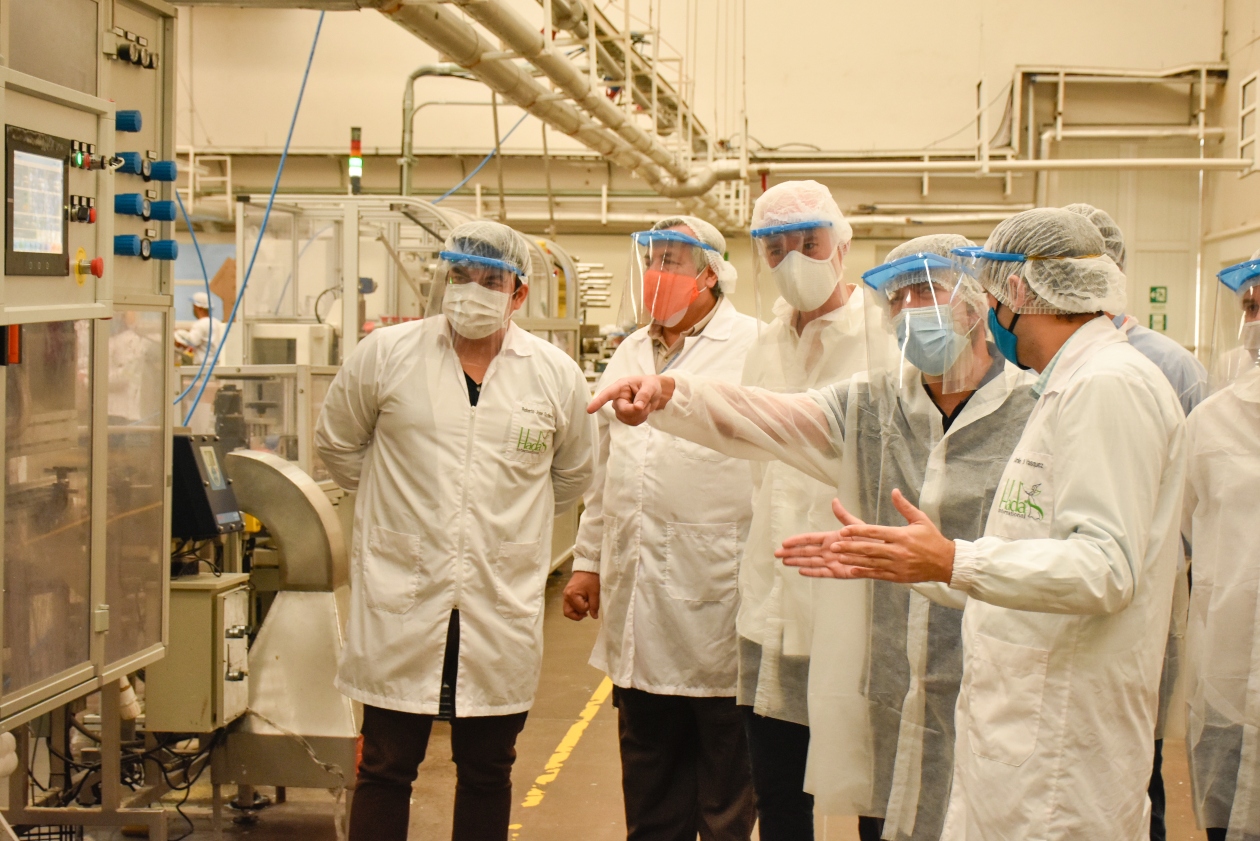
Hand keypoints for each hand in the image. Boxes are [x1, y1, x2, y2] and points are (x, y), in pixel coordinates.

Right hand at [563, 571, 600, 619]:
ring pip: (567, 610)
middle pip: (567, 613)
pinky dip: (574, 607)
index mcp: (572, 595)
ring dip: (576, 612)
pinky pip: (568, 605)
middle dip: (577, 615)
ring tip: (584, 608)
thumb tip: (594, 617)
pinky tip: (582, 604)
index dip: (587, 608)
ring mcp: (565, 595)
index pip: (580, 609)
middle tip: (586, 613)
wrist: (587, 568)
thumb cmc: (591, 579)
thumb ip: (594, 606)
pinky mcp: (567, 593)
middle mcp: (566, 596)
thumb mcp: (595, 592)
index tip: (591, 600)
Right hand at [587, 376, 675, 424]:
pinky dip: (641, 419)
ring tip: (645, 405)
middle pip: (622, 410)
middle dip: (636, 410)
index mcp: (621, 387)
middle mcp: (618, 398)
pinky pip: (632, 423)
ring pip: (627, 418)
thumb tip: (638, 406)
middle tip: (646, 404)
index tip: (589, 410)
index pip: (607, 394)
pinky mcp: (626, 416)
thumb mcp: (650, 386)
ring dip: (640, 414)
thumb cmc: (650, 385)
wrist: (655, 393)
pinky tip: (643, 411)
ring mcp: (621, 408)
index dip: (598, 402)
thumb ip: (644, 395)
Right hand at [776, 499, 879, 578]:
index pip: (809, 539)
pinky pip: (822, 573)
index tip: (784, 542)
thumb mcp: (856, 525)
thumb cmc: (870, 538)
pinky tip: (801, 571)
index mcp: (830, 538)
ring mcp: (832, 562)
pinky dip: (812, 572)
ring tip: (784, 562)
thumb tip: (834, 501)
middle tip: (777, 554)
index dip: (796, 541)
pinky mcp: (838, 572)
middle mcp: (828, 550)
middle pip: (806, 552)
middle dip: (791, 552)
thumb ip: (843, 515)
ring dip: (797, 562)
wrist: (882, 553)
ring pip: (810, 562)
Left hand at [777, 491, 954, 583]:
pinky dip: (864, 572)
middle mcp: (898, 551)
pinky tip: (852, 570)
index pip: (875, 532)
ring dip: (853, 560)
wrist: (946, 563)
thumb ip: (904, 506)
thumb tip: (894, 491)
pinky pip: (878, 574)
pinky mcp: (899, 577)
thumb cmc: (932, 539)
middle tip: (833, 545)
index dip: (858, 531)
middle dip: (850, 547)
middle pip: (869, 548)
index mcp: (901, 535)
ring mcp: (898, 565)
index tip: (844, 530)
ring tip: (838, 557)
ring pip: (871, 562)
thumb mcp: (920, 519)